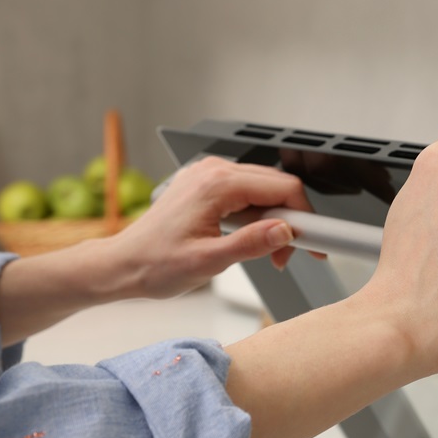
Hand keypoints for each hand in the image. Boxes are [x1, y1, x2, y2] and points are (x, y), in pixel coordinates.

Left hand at [104, 157, 316, 298]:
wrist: (122, 265)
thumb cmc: (154, 264)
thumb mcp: (208, 262)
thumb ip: (251, 243)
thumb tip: (285, 232)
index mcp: (216, 184)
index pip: (283, 188)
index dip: (306, 217)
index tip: (315, 243)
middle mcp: (213, 171)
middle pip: (278, 185)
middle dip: (292, 221)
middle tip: (288, 255)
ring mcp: (209, 175)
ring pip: (264, 189)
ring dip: (275, 220)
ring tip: (268, 253)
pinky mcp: (206, 184)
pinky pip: (247, 192)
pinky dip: (258, 215)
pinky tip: (251, 239)